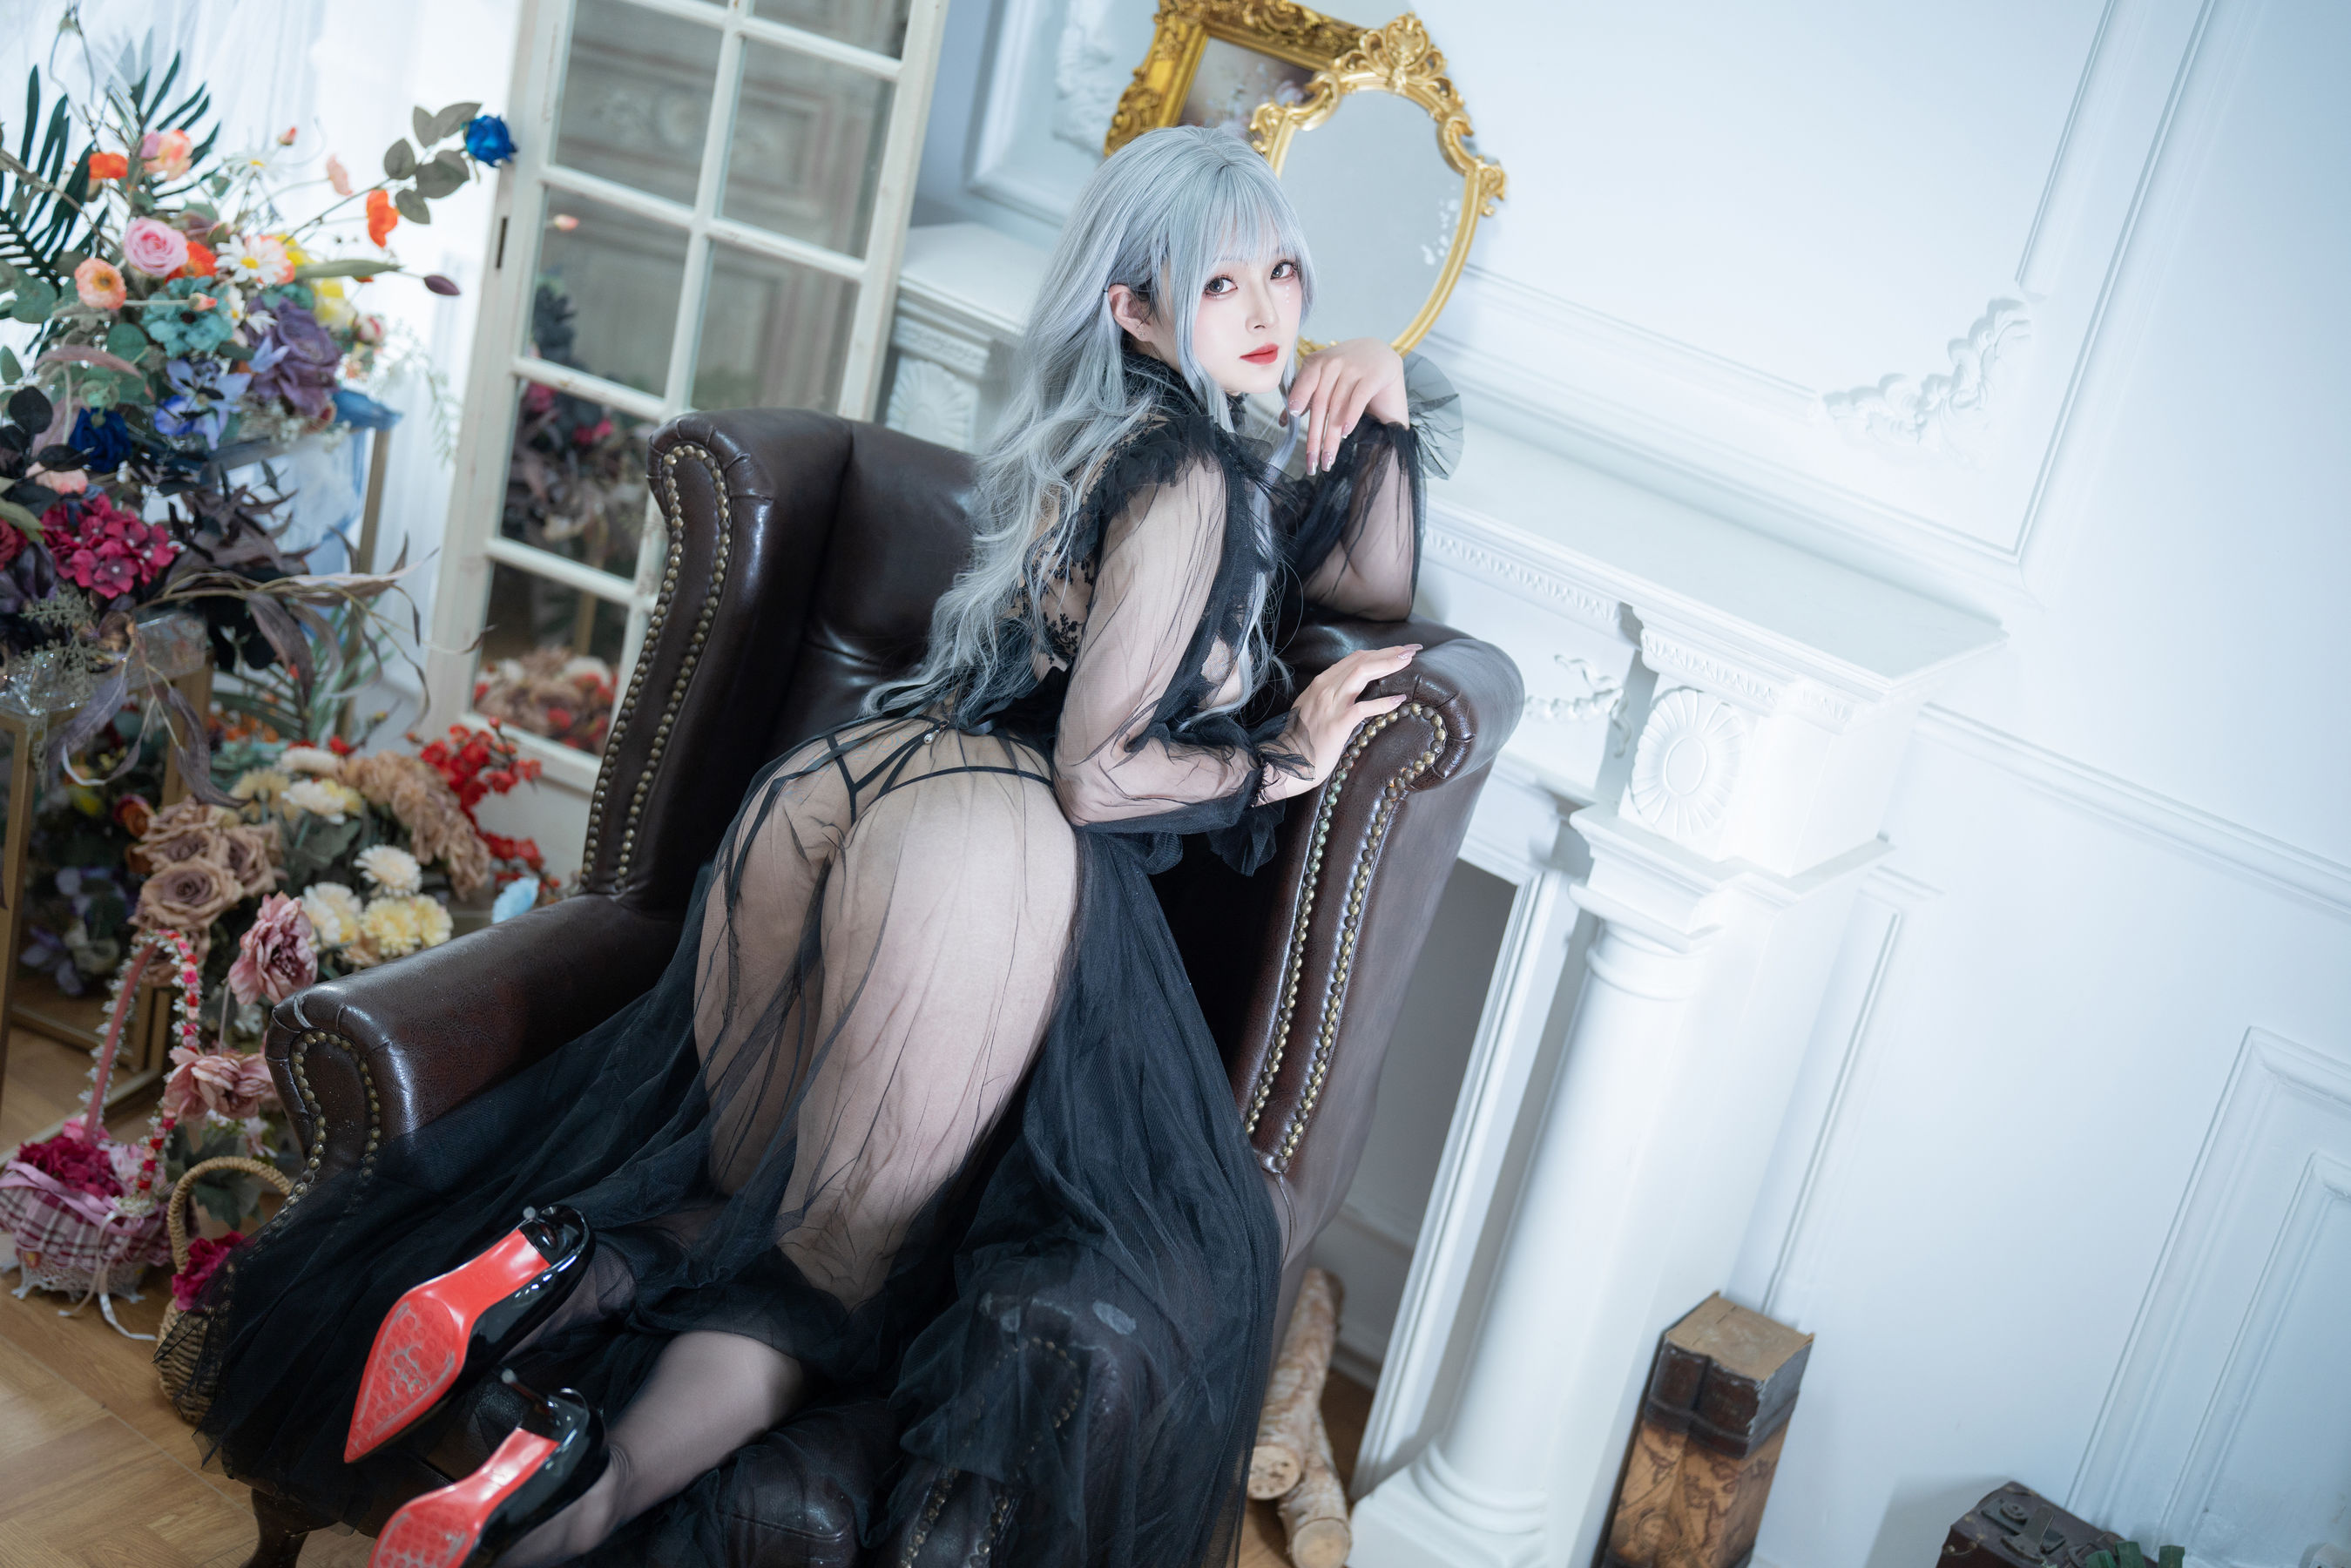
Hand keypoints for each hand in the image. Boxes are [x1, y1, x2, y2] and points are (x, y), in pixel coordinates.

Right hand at [1258, 643, 1419, 802]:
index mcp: (1321, 683)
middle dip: (1388, 652)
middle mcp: (1325, 688)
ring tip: (1408, 661)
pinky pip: (1364, 708)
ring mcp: (1331, 705)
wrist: (1289, 761)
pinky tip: (1399, 700)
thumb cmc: (1304, 739)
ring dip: (1387, 665)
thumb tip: (1355, 691)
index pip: (1354, 659)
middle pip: (1361, 661)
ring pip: (1362, 674)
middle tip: (1412, 649)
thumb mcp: (1315, 708)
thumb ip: (1332, 696)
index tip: (1399, 650)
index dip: (1379, 651)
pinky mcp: (1337, 724)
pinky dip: (1383, 702)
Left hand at [1284, 338, 1407, 475]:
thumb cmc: (1350, 373)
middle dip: (1315, 436)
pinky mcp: (1374, 375)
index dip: (1299, 397)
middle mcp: (1335, 362)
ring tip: (1328, 458)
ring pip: (1338, 406)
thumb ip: (1307, 396)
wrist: (1382, 355)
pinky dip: (1351, 415)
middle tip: (1311, 462)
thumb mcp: (1327, 380)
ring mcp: (1355, 367)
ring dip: (1332, 436)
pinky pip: (1359, 398)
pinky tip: (1346, 432)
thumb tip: (1283, 421)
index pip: (1306, 383)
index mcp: (1319, 361)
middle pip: (1321, 402)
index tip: (1294, 414)